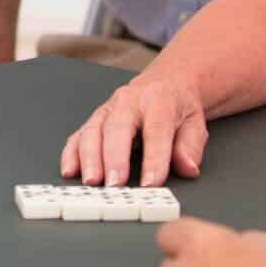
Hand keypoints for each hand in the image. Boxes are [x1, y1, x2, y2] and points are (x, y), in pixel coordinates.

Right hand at [59, 66, 207, 186]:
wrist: (165, 82)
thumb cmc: (177, 105)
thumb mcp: (195, 122)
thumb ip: (190, 147)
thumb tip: (187, 168)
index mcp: (159, 100)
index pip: (156, 130)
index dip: (154, 158)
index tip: (151, 183)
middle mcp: (129, 101)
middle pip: (118, 127)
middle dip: (114, 158)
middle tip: (115, 184)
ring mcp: (109, 109)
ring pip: (93, 130)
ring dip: (90, 157)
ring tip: (92, 181)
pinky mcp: (95, 119)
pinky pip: (79, 135)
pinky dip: (72, 153)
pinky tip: (70, 171)